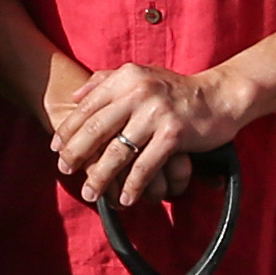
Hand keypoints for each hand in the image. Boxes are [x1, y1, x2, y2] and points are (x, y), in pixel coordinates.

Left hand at [54, 60, 254, 208]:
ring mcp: (156, 113)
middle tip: (64, 171)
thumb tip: (75, 95)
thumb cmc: (176, 89)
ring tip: (90, 193)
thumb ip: (106, 81)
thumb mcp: (141, 75)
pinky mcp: (174, 133)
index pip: (88, 106)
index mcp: (126, 78)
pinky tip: (125, 199)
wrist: (219, 95)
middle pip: (96, 128)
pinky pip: (146, 165)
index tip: (56, 148)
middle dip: (76, 153)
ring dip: (101, 176)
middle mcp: (138, 92)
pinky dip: (133, 185)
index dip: (68, 129)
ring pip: (118, 151)